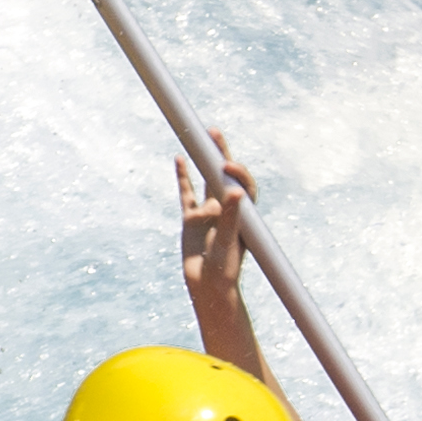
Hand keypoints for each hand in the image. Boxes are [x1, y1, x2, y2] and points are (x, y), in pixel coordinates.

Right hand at [175, 137, 260, 305]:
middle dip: (221, 153)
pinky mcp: (191, 219)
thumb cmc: (225, 269)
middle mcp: (227, 209)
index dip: (236, 171)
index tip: (225, 165)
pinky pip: (187, 193)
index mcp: (241, 213)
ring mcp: (208, 212)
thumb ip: (232, 217)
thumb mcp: (228, 242)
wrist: (208, 287)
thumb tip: (236, 192)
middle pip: (225, 175)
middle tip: (214, 132)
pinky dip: (183, 177)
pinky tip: (179, 159)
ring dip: (205, 159)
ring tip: (203, 136)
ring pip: (206, 179)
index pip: (242, 184)